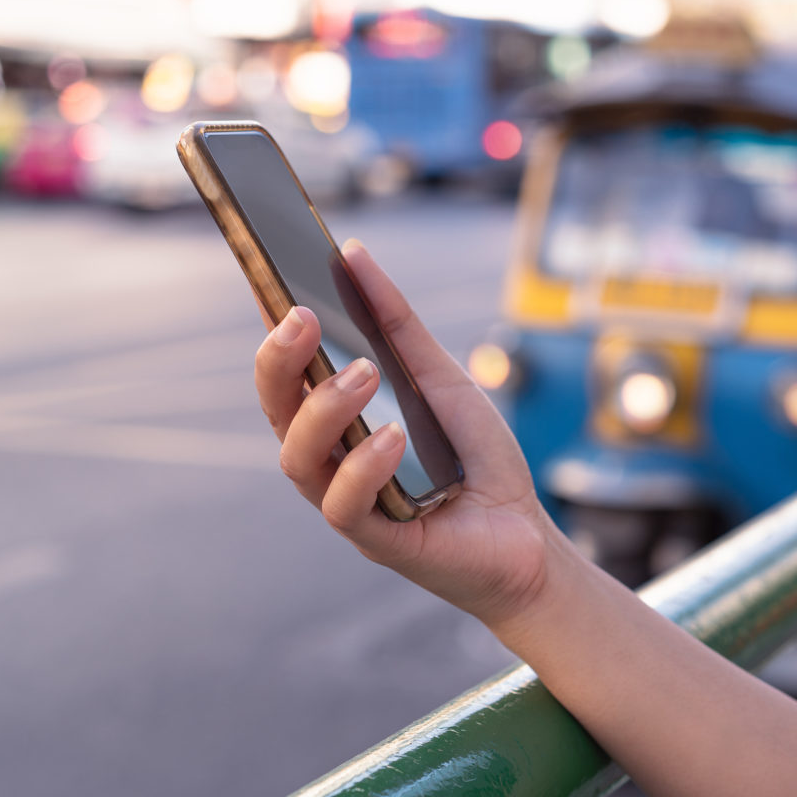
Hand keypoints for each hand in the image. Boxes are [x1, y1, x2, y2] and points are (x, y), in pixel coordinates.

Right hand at [254, 238, 566, 627]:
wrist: (526, 534)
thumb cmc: (475, 458)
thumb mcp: (441, 377)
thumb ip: (398, 324)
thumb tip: (353, 255)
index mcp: (338, 422)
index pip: (288, 374)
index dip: (271, 331)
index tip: (270, 284)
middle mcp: (330, 460)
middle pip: (277, 412)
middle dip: (280, 362)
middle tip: (302, 318)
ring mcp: (347, 501)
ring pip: (299, 458)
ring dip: (324, 410)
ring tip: (364, 375)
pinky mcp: (376, 540)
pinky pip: (344, 506)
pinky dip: (364, 467)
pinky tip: (393, 438)